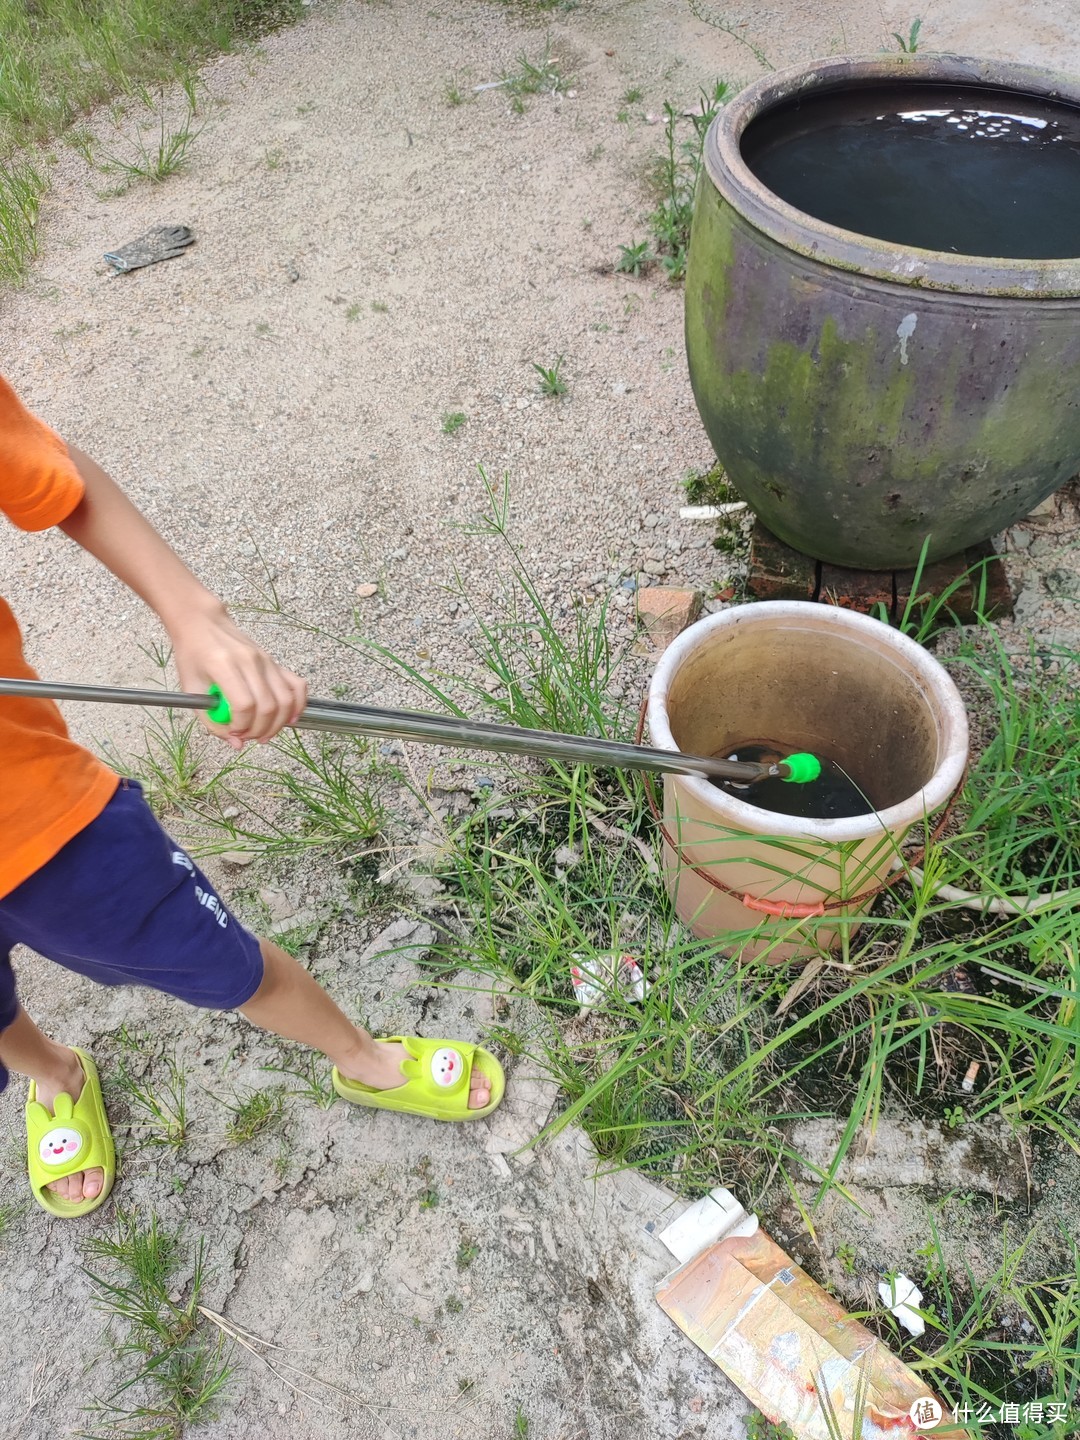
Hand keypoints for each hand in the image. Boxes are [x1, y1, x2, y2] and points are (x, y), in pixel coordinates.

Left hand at [169, 603, 307, 748]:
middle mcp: (250, 661)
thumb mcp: (191, 690)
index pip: (244, 704)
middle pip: (268, 706)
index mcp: (223, 665)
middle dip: (260, 730)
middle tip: (247, 736)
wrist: (203, 625)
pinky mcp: (274, 662)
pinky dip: (298, 705)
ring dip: (278, 723)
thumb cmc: (193, 656)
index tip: (233, 732)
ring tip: (264, 733)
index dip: (241, 725)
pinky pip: (297, 686)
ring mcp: (266, 660)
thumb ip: (212, 720)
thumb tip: (236, 743)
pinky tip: (289, 719)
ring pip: (286, 699)